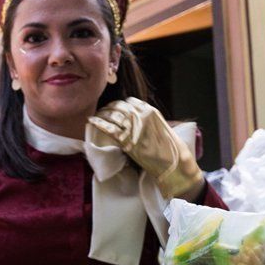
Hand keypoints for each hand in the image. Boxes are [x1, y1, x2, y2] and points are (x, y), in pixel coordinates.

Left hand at [88, 97, 203, 199]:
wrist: (173, 163)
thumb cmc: (171, 148)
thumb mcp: (163, 128)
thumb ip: (151, 121)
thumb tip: (141, 119)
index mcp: (151, 111)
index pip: (130, 101)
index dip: (121, 104)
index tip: (116, 108)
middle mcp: (141, 116)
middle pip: (119, 106)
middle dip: (110, 108)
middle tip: (104, 112)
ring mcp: (133, 127)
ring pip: (112, 115)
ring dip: (102, 114)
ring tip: (97, 116)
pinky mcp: (126, 141)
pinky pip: (108, 128)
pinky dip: (98, 123)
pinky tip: (91, 121)